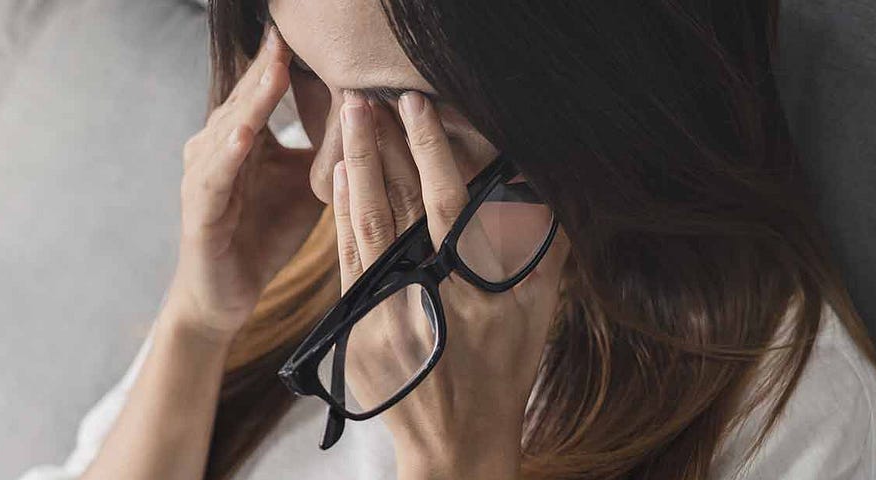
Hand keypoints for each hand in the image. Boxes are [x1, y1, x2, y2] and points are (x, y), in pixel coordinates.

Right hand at [163, 26, 324, 339]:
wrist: (226, 296)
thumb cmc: (264, 235)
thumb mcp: (306, 184)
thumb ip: (326, 150)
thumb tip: (368, 114)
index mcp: (240, 137)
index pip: (263, 88)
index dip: (284, 58)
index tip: (308, 26)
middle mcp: (215, 148)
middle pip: (246, 98)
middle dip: (269, 64)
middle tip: (292, 28)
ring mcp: (203, 177)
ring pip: (230, 128)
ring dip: (253, 99)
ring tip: (276, 66)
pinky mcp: (198, 211)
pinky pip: (214, 178)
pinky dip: (229, 154)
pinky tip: (246, 134)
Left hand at [330, 90, 570, 475]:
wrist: (456, 441)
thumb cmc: (503, 370)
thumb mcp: (536, 312)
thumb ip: (538, 246)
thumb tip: (537, 184)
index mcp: (472, 287)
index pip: (446, 203)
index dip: (428, 151)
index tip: (415, 106)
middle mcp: (424, 295)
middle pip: (394, 205)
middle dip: (377, 145)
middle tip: (364, 96)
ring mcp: (383, 313)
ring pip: (363, 224)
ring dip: (353, 167)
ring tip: (347, 120)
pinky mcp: (354, 327)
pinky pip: (346, 257)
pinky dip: (340, 214)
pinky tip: (337, 177)